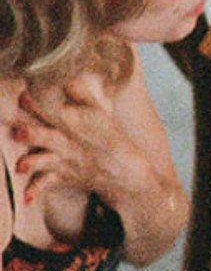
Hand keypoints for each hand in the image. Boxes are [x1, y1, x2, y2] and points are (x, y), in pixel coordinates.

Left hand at [10, 74, 136, 209]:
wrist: (130, 177)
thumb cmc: (114, 142)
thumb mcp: (102, 114)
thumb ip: (82, 93)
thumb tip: (68, 72)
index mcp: (78, 123)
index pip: (57, 110)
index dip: (40, 103)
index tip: (25, 95)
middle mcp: (70, 142)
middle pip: (49, 135)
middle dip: (34, 133)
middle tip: (20, 131)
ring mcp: (67, 161)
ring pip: (48, 160)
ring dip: (35, 162)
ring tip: (22, 165)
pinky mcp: (65, 176)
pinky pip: (48, 183)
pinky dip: (37, 190)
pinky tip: (27, 198)